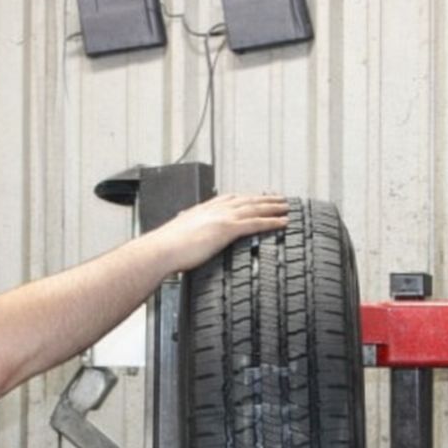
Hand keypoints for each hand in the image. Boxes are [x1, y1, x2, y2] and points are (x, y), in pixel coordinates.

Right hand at [150, 193, 288, 271]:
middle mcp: (214, 210)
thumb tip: (186, 243)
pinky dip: (271, 222)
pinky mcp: (226, 230)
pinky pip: (255, 224)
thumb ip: (188, 237)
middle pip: (246, 200)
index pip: (229, 199)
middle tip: (280, 198)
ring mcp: (221, 218)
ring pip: (254, 208)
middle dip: (264, 199)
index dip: (245, 197)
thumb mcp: (178, 238)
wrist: (160, 251)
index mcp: (203, 210)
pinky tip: (283, 222)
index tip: (255, 196)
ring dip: (273, 207)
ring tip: (287, 207)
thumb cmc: (165, 249)